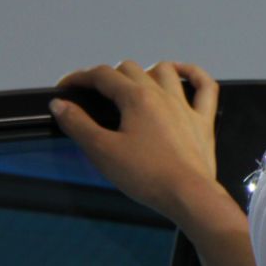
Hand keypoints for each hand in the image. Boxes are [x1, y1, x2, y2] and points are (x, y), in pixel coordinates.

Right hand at [50, 60, 219, 222]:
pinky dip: (193, 74)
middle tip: (94, 93)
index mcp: (137, 98)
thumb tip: (60, 104)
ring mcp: (185, 106)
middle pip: (131, 70)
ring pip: (165, 72)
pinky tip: (182, 73)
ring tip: (131, 84)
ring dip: (145, 72)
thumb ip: (78, 124)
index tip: (66, 87)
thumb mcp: (102, 151)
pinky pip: (205, 86)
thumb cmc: (146, 176)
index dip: (80, 77)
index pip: (103, 76)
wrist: (187, 194)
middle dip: (108, 76)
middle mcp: (162, 95)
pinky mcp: (203, 120)